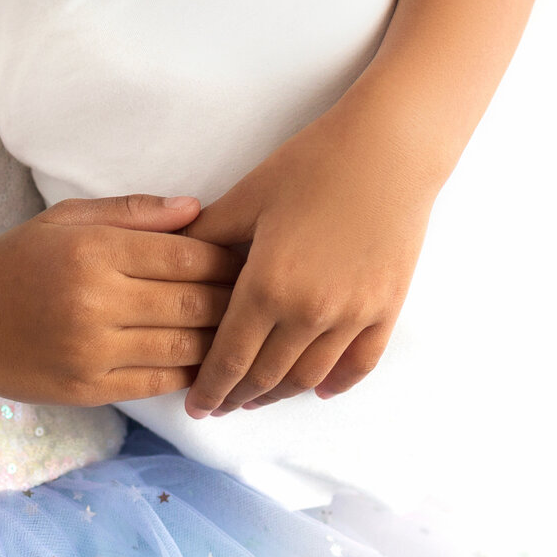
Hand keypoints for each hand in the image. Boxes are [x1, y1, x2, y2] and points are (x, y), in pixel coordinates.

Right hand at [0, 194, 240, 406]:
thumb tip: (198, 210)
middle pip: (194, 302)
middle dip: (235, 299)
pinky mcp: (89, 390)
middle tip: (265, 294)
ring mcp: (93, 351)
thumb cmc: (17, 261)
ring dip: (222, 340)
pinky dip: (191, 372)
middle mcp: (96, 301)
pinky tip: (210, 361)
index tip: (251, 256)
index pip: (186, 254)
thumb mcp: (67, 219)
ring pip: (185, 347)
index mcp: (94, 251)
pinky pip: (159, 381)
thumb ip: (134, 212)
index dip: (227, 257)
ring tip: (247, 329)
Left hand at [179, 110, 433, 415]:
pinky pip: (359, 364)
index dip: (210, 387)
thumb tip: (167, 258)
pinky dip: (336, 383)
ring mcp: (353, 316)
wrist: (389, 149)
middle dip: (238, 397)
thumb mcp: (249, 196)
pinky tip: (318, 389)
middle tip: (220, 405)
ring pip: (309, 377)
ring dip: (279, 395)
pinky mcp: (386, 309)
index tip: (196, 407)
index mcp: (268, 286)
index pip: (230, 358)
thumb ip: (207, 237)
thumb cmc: (313, 163)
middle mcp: (310, 313)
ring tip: (258, 398)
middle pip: (267, 376)